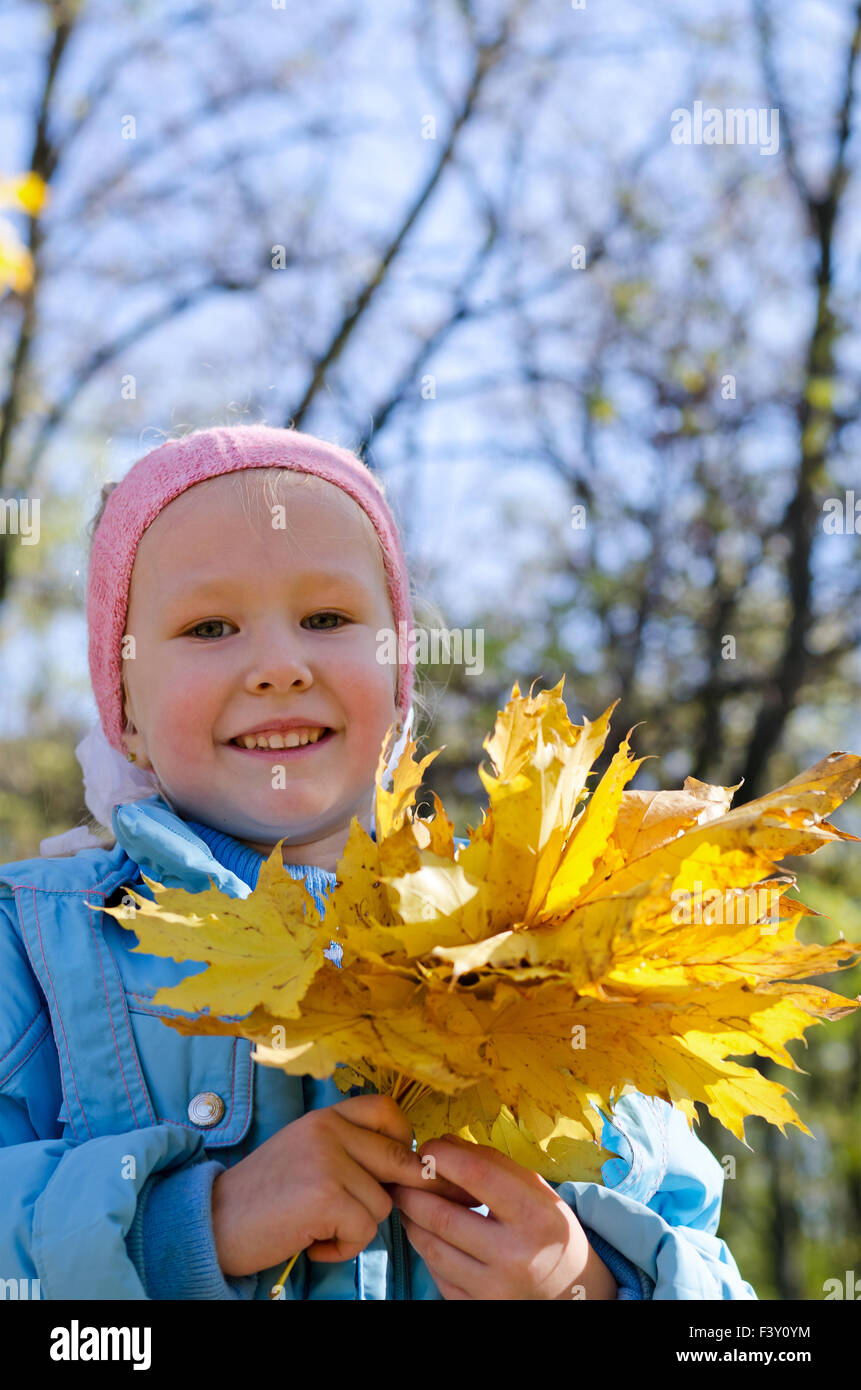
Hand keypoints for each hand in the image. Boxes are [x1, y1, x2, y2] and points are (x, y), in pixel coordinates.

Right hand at [210, 1094, 473, 1277]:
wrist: (213, 1223)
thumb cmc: (262, 1196)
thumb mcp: (304, 1152)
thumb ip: (346, 1148)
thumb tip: (408, 1166)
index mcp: (324, 1116)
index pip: (386, 1110)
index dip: (402, 1139)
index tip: (392, 1168)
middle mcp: (328, 1130)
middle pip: (397, 1159)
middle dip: (392, 1193)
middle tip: (361, 1212)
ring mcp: (328, 1161)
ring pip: (383, 1203)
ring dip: (358, 1227)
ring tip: (319, 1228)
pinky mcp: (326, 1197)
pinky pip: (364, 1232)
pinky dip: (343, 1249)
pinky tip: (312, 1244)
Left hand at [389, 1134, 618, 1299]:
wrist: (575, 1291)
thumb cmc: (551, 1231)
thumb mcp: (538, 1191)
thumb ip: (493, 1164)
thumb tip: (444, 1143)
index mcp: (536, 1217)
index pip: (477, 1175)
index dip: (443, 1157)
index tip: (427, 1148)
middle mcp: (516, 1256)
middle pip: (442, 1216)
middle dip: (412, 1190)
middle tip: (402, 1175)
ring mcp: (495, 1288)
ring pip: (431, 1247)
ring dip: (411, 1218)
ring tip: (408, 1200)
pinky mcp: (478, 1308)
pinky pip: (437, 1274)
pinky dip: (425, 1248)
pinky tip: (426, 1232)